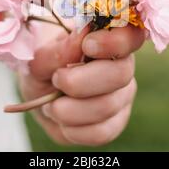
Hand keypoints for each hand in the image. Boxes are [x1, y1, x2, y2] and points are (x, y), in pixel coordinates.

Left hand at [18, 24, 144, 145]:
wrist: (37, 95)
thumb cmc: (43, 67)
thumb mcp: (39, 57)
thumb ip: (59, 50)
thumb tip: (81, 36)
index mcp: (109, 41)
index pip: (130, 36)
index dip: (115, 42)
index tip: (87, 46)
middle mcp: (122, 67)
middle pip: (120, 74)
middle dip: (80, 82)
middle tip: (56, 80)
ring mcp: (121, 96)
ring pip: (107, 106)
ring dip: (69, 109)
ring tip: (51, 104)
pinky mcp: (114, 124)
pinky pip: (100, 132)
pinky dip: (72, 129)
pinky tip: (61, 119)